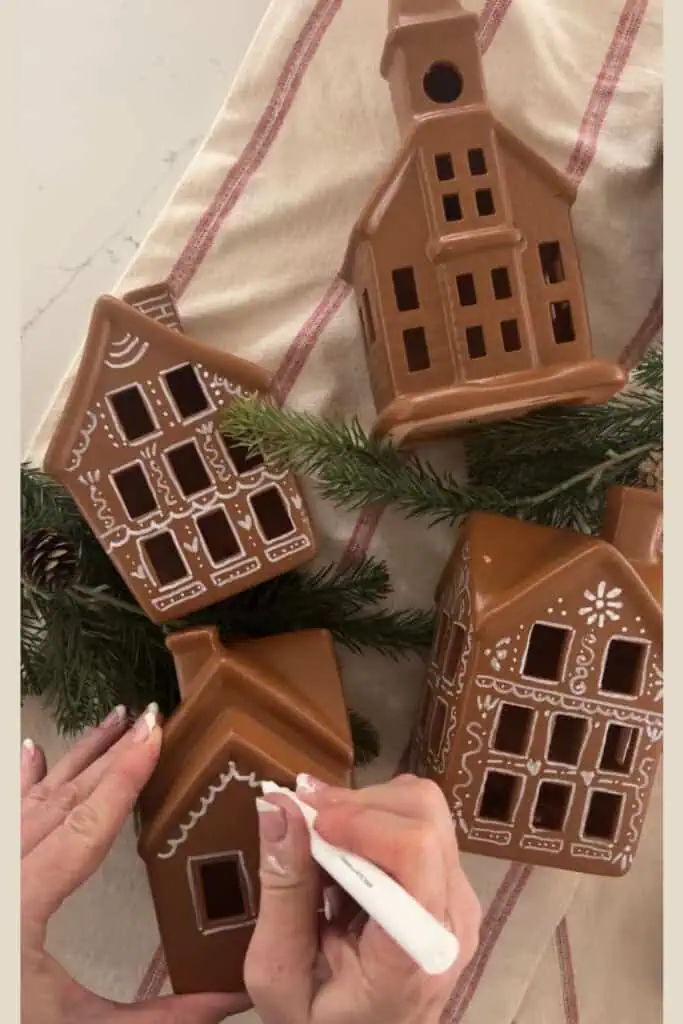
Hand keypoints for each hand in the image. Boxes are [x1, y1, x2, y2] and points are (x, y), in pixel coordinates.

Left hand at [21, 704, 249, 1023]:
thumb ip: (165, 1016)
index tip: (152, 736)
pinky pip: (7, 818)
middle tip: (148, 720)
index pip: (83, 830)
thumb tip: (236, 996)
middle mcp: (3, 882)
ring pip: (33, 802)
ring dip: (75, 761)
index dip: (123, 780)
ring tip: (111, 723)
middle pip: (62, 805)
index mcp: (19, 910)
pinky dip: (24, 784)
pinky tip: (35, 756)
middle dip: (109, 758)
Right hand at [245, 774, 480, 1023]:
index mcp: (416, 951)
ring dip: (364, 808)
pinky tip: (342, 849)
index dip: (362, 821)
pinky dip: (374, 819)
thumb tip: (277, 805)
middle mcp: (454, 916)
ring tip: (320, 837)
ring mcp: (459, 897)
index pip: (416, 852)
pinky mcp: (452, 884)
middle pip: (422, 816)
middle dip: (356, 805)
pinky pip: (421, 823)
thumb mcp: (278, 976)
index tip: (310, 820)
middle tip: (304, 818)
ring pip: (423, 807)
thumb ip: (282, 892)